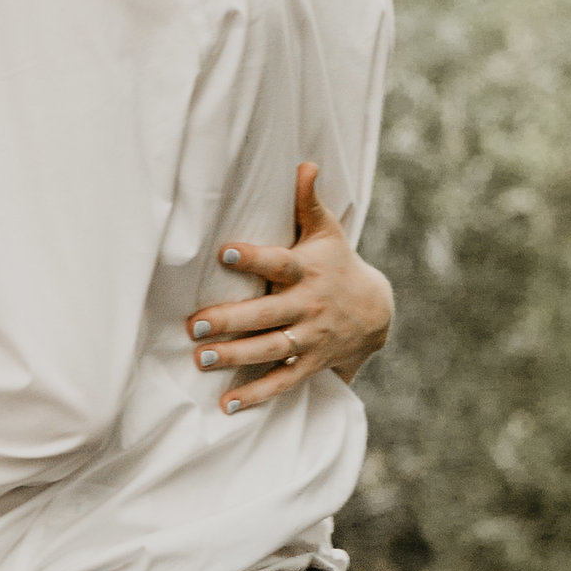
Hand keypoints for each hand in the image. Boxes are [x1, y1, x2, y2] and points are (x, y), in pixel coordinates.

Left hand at [186, 163, 394, 415]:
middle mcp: (308, 306)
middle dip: (231, 319)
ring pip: (270, 350)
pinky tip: (227, 406)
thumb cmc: (336, 263)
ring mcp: (310, 338)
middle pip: (267, 315)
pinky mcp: (311, 365)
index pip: (279, 262)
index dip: (254, 257)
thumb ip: (309, 203)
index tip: (225, 251)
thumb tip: (306, 164)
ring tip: (201, 359)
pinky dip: (257, 396)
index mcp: (307, 271)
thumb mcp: (327, 233)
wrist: (375, 312)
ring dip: (236, 357)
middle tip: (194, 323)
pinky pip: (283, 383)